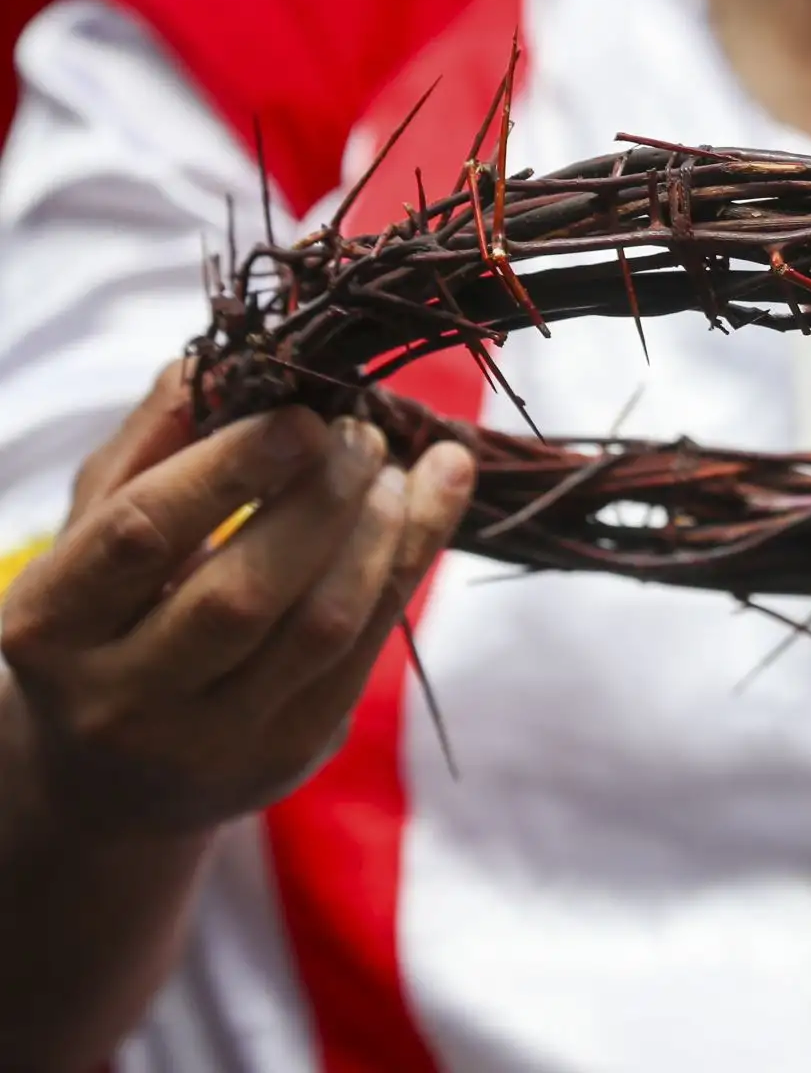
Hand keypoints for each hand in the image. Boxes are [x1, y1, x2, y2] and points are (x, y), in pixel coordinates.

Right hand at [0, 364, 473, 836]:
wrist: (105, 781)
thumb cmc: (103, 621)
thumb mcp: (94, 530)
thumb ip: (150, 445)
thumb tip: (228, 361)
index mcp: (50, 624)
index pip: (142, 533)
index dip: (229, 468)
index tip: (303, 415)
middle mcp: (120, 698)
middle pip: (242, 590)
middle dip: (323, 497)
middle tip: (364, 433)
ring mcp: (211, 741)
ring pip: (320, 626)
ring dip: (382, 531)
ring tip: (401, 468)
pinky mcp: (289, 754)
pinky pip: (366, 652)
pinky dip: (406, 567)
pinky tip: (428, 505)